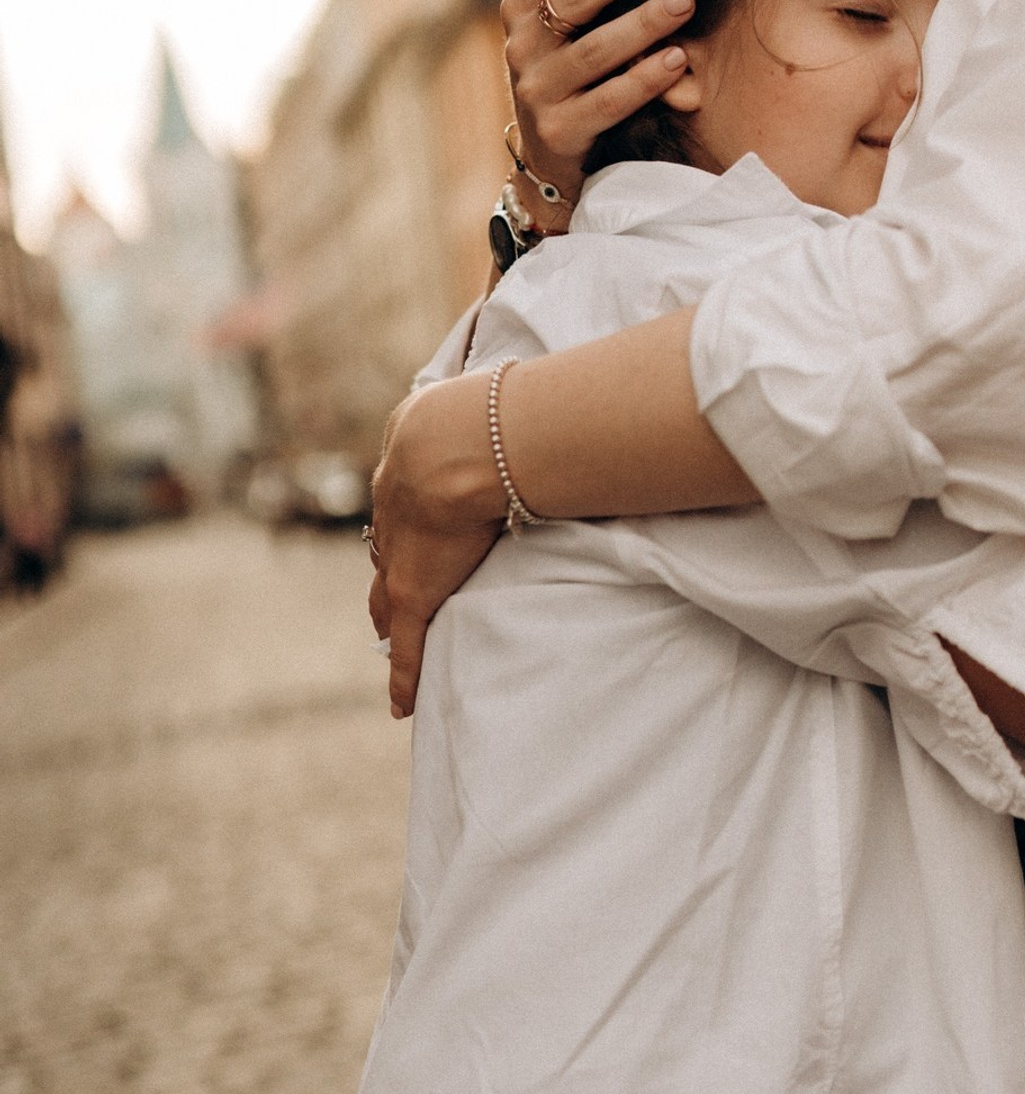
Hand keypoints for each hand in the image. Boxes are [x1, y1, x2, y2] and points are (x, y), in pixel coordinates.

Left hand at [366, 373, 508, 718]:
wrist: (457, 445)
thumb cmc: (485, 413)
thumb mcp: (491, 396)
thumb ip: (516, 401)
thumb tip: (569, 388)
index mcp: (411, 460)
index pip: (406, 500)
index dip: (410, 519)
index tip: (414, 531)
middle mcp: (394, 510)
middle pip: (385, 549)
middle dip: (387, 567)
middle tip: (389, 590)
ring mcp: (399, 557)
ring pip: (386, 596)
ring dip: (389, 617)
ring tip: (391, 637)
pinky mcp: (412, 597)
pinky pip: (406, 648)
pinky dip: (404, 677)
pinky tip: (403, 704)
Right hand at [501, 0, 695, 211]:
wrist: (549, 161)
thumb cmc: (565, 72)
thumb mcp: (551, 21)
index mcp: (519, 9)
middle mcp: (522, 47)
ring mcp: (539, 92)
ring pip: (595, 50)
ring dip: (643, 22)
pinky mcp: (562, 133)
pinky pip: (609, 103)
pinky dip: (645, 80)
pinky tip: (678, 60)